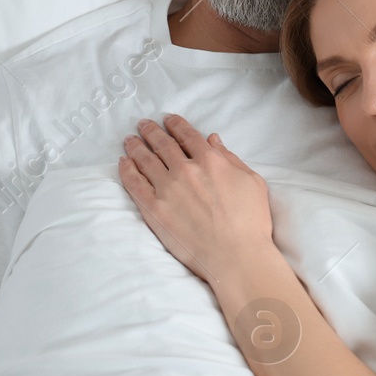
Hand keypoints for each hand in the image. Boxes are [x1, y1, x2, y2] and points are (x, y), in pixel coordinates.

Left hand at [120, 114, 271, 282]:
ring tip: (129, 139)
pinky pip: (134, 183)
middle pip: (162, 144)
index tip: (168, 119)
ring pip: (145, 160)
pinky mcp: (154, 210)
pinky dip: (127, 169)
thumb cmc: (250, 222)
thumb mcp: (252, 182)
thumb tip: (213, 140)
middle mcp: (186, 170)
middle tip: (143, 124)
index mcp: (211, 161)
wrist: (236, 257)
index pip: (187, 135)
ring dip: (136, 146)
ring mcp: (167, 189)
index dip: (176, 124)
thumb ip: (231, 159)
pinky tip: (123, 162)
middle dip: (151, 131)